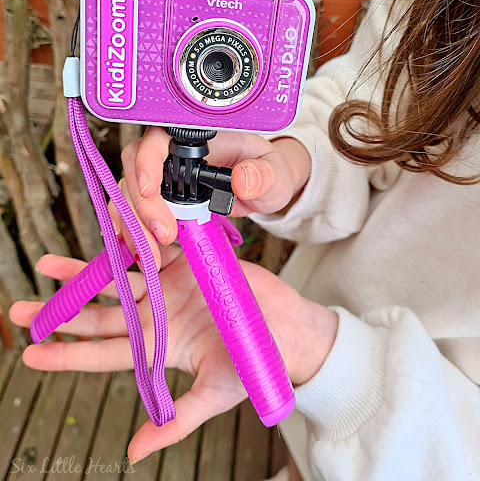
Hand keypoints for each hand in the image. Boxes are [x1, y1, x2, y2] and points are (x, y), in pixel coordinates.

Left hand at [9, 251, 336, 462]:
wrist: (287, 329)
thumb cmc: (254, 364)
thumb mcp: (214, 396)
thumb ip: (175, 419)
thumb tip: (133, 453)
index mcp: (159, 348)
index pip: (103, 353)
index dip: (66, 354)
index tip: (30, 353)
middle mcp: (157, 316)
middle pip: (99, 313)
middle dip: (61, 310)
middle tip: (19, 309)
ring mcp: (170, 286)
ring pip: (117, 276)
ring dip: (83, 270)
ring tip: (46, 264)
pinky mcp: (187, 261)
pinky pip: (152, 246)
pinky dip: (128, 239)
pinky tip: (101, 232)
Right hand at [120, 127, 310, 245]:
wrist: (266, 186)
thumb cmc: (268, 170)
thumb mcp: (274, 171)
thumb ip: (263, 174)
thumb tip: (242, 180)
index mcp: (198, 132)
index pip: (159, 136)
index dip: (147, 159)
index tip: (150, 189)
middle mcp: (173, 149)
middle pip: (136, 165)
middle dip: (141, 203)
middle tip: (163, 233)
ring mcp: (164, 173)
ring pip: (129, 191)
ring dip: (133, 222)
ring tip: (151, 252)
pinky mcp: (160, 197)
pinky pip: (133, 209)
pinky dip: (131, 229)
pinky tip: (139, 248)